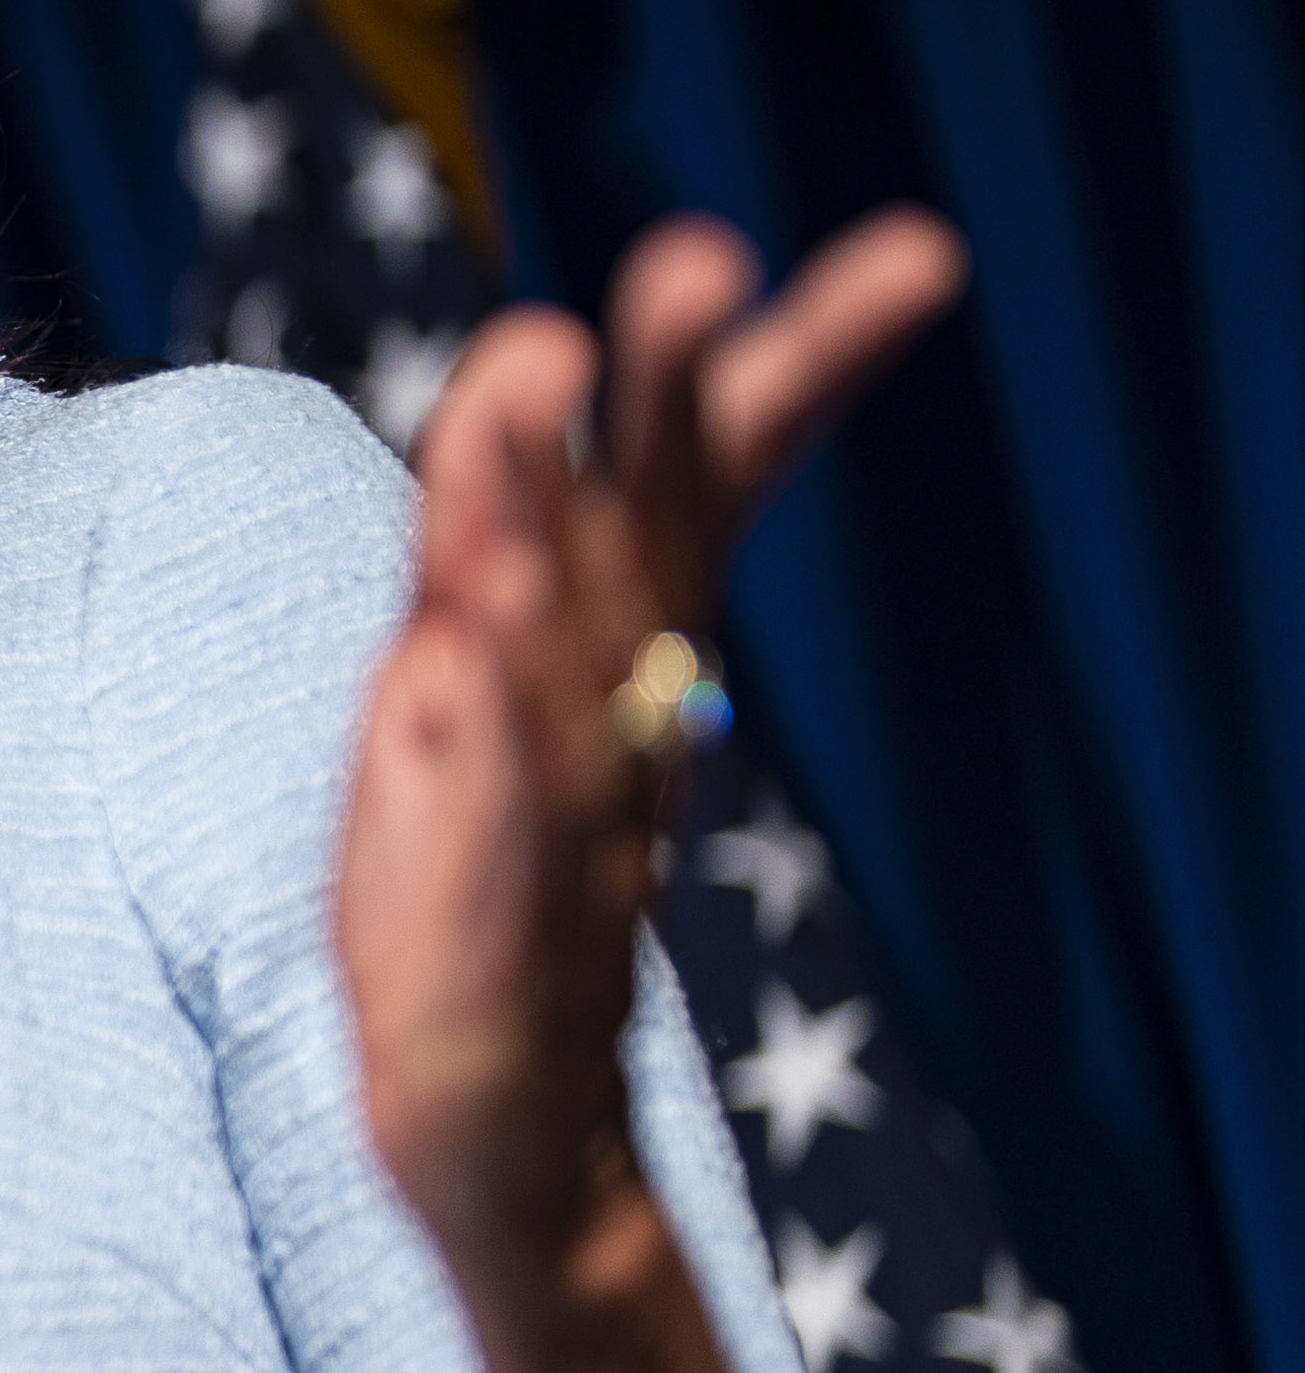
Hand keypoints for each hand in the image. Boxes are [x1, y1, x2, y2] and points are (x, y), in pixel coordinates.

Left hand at [336, 209, 966, 1295]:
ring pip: (550, 654)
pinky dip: (473, 748)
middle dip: (668, 393)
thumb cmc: (493, 873)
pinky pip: (482, 826)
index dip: (797, 362)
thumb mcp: (479, 693)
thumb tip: (543, 376)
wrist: (514, 1119)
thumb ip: (506, 542)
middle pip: (640, 532)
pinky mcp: (482, 928)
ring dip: (537, 520)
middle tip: (701, 254)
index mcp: (620, 644)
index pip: (713, 480)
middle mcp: (608, 711)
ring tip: (537, 381)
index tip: (928, 253)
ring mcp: (554, 815)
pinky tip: (445, 660)